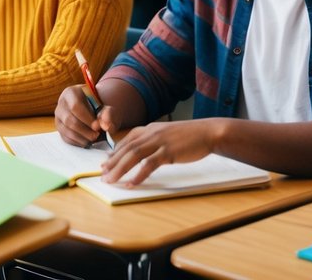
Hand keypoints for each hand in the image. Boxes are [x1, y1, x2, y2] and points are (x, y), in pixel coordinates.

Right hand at [55, 84, 117, 146]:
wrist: (91, 106)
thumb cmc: (97, 105)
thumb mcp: (104, 105)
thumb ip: (108, 113)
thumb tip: (106, 126)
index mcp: (71, 92)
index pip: (75, 106)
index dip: (86, 118)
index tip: (97, 126)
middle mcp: (61, 103)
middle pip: (69, 120)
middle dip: (84, 130)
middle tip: (97, 135)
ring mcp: (58, 116)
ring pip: (67, 130)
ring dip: (81, 137)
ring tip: (93, 138)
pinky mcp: (59, 128)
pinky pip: (65, 138)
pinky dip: (77, 142)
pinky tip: (87, 141)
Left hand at [100, 118, 220, 185]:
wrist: (208, 132)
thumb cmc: (190, 135)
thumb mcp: (169, 133)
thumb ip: (155, 139)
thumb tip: (145, 151)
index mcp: (151, 128)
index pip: (128, 140)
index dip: (115, 151)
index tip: (106, 162)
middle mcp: (152, 133)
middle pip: (127, 148)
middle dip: (112, 162)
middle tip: (103, 174)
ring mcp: (160, 142)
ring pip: (134, 155)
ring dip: (120, 169)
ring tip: (110, 180)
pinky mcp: (168, 152)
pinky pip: (149, 164)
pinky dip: (139, 175)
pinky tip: (132, 184)